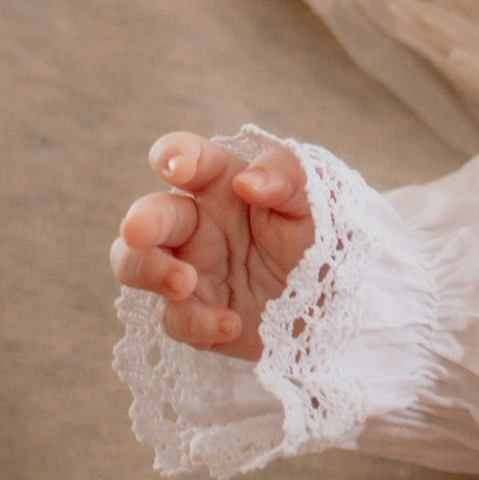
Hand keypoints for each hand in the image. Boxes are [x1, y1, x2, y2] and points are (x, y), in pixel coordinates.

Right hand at [109, 132, 314, 351]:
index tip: (178, 168)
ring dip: (149, 271)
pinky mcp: (196, 315)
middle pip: (147, 216)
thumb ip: (286, 177)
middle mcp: (197, 225)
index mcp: (221, 185)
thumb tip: (247, 182)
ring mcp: (190, 270)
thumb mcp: (318, 200)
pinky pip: (175, 319)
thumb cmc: (324, 237)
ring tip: (183, 283)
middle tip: (139, 232)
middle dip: (140, 222)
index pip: (185, 158)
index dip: (172, 156)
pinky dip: (196, 323)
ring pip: (136, 266)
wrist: (342, 302)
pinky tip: (230, 323)